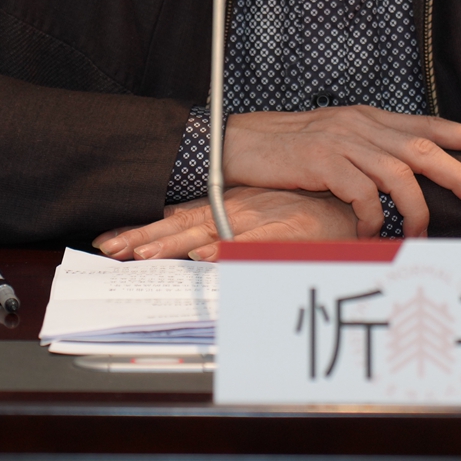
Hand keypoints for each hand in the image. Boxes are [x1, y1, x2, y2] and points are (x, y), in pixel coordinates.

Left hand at [94, 188, 357, 260]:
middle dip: (145, 236)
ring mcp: (261, 218)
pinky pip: (254, 241)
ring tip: (145, 253)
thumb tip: (186, 248)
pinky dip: (231, 248)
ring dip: (176, 242)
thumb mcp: (255, 214)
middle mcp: (238, 210)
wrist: (351, 203)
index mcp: (227, 207)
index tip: (109, 241)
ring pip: (210, 231)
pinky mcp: (288, 228)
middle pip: (183, 224)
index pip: (176, 217)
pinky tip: (209, 256)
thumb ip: (222, 229)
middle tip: (113, 248)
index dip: (141, 229)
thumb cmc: (302, 210)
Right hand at [220, 106, 460, 238]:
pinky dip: (371, 217)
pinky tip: (368, 233)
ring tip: (419, 234)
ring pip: (399, 171)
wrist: (237, 142)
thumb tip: (406, 178)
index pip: (427, 123)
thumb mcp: (336, 142)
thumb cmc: (288, 151)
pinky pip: (361, 192)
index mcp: (369, 118)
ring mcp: (342, 140)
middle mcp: (361, 124)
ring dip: (416, 207)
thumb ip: (369, 152)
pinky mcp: (321, 160)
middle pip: (424, 146)